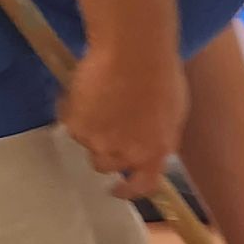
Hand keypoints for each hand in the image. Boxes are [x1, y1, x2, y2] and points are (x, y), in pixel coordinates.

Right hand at [61, 46, 186, 198]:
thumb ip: (159, 134)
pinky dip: (72, 109)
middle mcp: (126, 154)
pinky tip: (83, 88)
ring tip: (96, 97)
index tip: (116, 189)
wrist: (135, 53)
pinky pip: (69, 122)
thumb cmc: (162, 72)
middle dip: (104, 148)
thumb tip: (149, 141)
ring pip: (86, 142)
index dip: (128, 190)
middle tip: (103, 124)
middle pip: (105, 165)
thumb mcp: (173, 111)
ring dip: (89, 126)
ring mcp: (99, 143)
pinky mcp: (77, 126)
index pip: (142, 186)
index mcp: (156, 151)